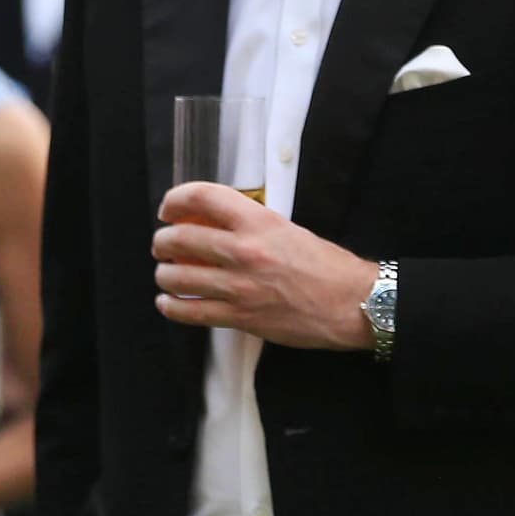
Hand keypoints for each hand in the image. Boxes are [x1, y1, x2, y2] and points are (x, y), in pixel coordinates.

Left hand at [153, 182, 375, 349]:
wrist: (351, 303)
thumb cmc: (328, 266)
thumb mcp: (290, 230)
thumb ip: (254, 226)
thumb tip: (218, 226)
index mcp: (260, 222)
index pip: (203, 197)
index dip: (176, 200)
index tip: (169, 209)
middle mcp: (245, 251)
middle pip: (180, 238)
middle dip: (162, 241)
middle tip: (163, 245)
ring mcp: (239, 287)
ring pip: (177, 277)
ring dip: (164, 275)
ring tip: (167, 275)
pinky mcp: (239, 318)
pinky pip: (189, 312)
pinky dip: (171, 306)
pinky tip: (169, 303)